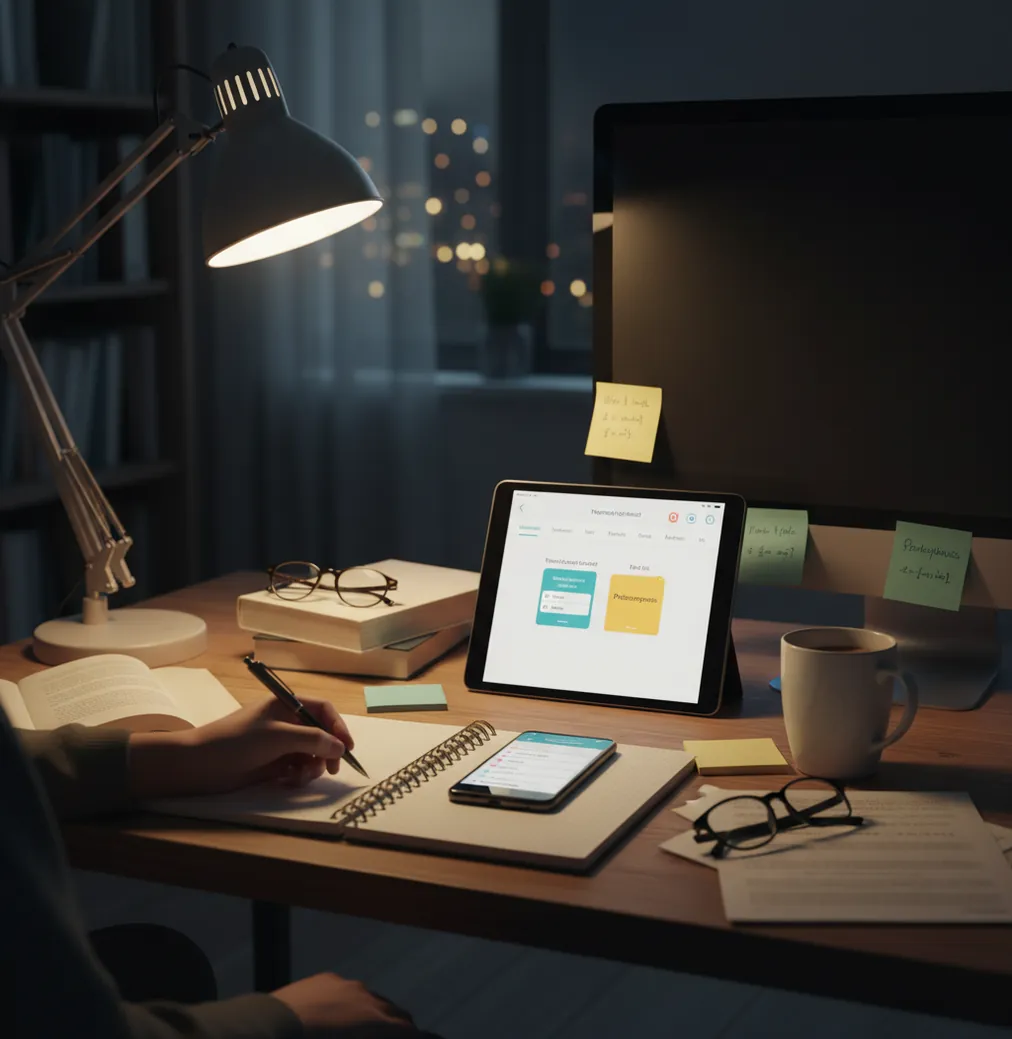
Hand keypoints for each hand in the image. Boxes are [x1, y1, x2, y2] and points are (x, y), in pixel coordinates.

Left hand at [129, 697, 353, 798]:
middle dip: (326, 752)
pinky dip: (297, 776)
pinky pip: (296, 768)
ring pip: (310, 754)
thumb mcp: (278, 736)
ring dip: (311, 767)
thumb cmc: (237, 742)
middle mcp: (285, 722)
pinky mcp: (271, 764)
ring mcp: (278, 744)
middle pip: (320, 734)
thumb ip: (313, 740)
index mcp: (285, 705)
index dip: (338, 727)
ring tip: (298, 777)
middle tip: (331, 771)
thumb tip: (340, 748)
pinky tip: (287, 782)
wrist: (199, 765)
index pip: (322, 710)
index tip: (347, 748)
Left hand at [272, 972, 413, 1036]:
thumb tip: (373, 1034)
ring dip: (373, 1011)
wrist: (277, 1025)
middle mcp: (369, 999)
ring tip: (362, 1026)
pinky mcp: (328, 978)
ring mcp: (349, 985)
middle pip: (396, 1011)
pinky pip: (346, 989)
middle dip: (399, 1024)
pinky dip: (348, 1001)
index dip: (412, 1037)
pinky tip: (333, 1013)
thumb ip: (370, 1037)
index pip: (407, 1029)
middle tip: (396, 1035)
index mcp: (376, 1023)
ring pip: (371, 997)